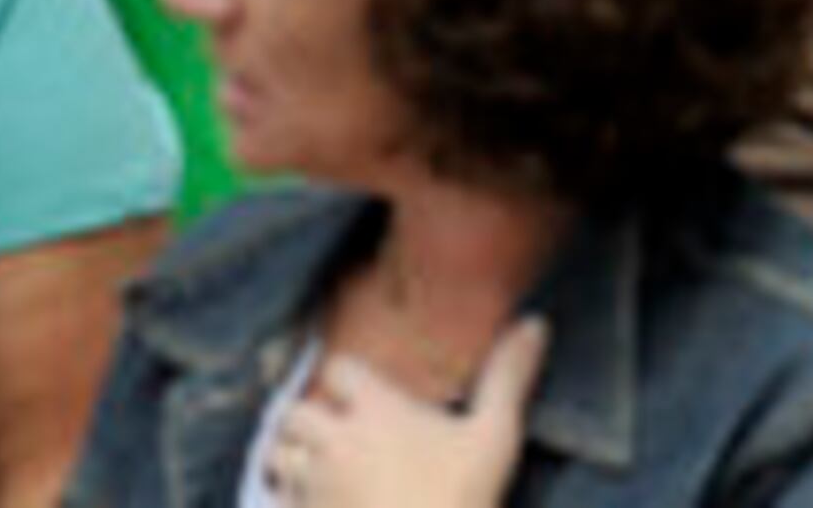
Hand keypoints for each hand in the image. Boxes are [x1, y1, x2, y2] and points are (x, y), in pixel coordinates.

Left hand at [263, 318, 546, 506]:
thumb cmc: (460, 500)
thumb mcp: (495, 436)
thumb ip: (508, 377)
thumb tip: (537, 323)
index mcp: (376, 410)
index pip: (338, 369)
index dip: (347, 376)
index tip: (360, 388)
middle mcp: (334, 441)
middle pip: (294, 411)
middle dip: (306, 416)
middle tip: (330, 427)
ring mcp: (312, 487)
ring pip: (277, 456)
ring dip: (290, 456)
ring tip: (312, 463)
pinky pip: (275, 501)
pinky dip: (285, 498)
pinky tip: (310, 502)